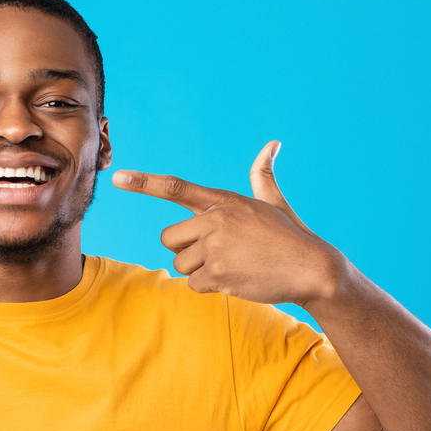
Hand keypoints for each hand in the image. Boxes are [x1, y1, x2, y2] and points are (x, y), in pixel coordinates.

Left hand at [113, 141, 341, 306]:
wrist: (313, 268)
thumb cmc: (290, 235)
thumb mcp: (273, 201)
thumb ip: (262, 174)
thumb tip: (273, 143)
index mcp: (223, 201)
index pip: (175, 188)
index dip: (144, 183)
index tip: (118, 177)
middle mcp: (215, 220)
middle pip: (169, 239)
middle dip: (186, 250)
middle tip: (217, 253)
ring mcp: (216, 247)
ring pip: (180, 264)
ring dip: (200, 271)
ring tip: (232, 266)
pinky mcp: (219, 273)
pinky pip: (193, 284)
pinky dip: (211, 286)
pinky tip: (236, 279)